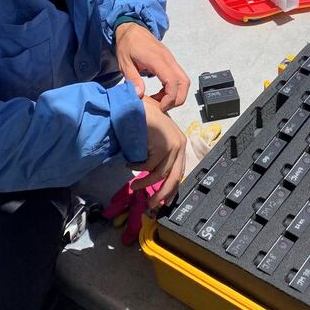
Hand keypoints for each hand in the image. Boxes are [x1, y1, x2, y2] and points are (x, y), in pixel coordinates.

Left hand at [115, 22, 189, 110]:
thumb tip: (139, 94)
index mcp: (157, 60)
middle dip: (177, 99)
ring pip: (184, 80)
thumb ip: (133, 78)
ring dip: (176, 94)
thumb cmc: (127, 44)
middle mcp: (168, 60)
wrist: (132, 28)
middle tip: (162, 107)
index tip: (160, 107)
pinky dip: (173, 89)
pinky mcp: (170, 62)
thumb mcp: (125, 62)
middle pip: (184, 82)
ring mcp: (171, 60)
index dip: (170, 98)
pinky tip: (159, 93)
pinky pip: (178, 77)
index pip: (173, 81)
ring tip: (160, 102)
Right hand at [131, 95, 186, 209]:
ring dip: (144, 182)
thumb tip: (153, 177)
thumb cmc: (141, 118)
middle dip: (161, 195)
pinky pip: (148, 166)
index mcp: (179, 143)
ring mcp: (173, 145)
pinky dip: (137, 168)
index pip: (178, 172)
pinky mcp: (163, 146)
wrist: (134, 104)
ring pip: (159, 175)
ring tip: (133, 186)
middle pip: (173, 178)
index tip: (163, 201)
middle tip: (151, 205)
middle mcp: (180, 144)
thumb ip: (157, 154)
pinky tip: (130, 163)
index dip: (170, 189)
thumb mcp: (153, 138)